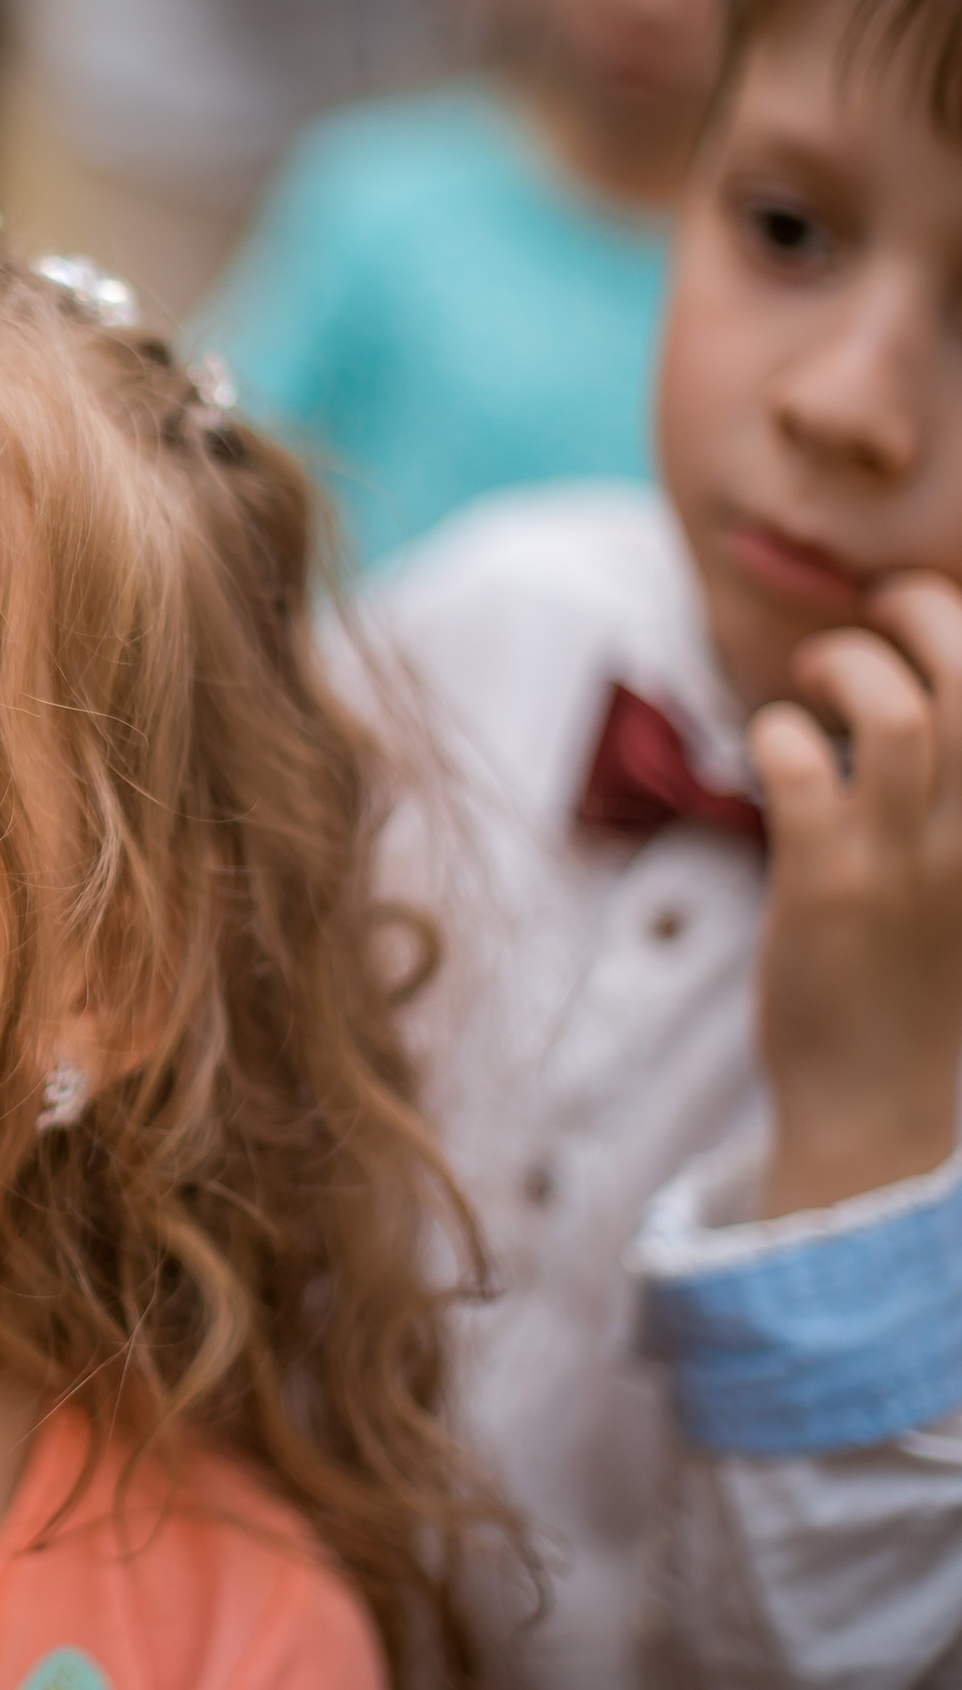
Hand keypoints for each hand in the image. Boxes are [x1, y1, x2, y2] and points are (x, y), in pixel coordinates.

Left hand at [749, 572, 961, 1216]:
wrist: (874, 1103)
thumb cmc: (919, 980)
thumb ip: (959, 807)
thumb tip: (939, 708)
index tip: (945, 616)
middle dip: (927, 614)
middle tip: (881, 609)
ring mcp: (909, 865)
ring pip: (902, 716)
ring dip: (849, 666)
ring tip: (816, 675)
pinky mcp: (827, 890)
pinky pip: (802, 773)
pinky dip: (776, 735)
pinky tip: (770, 748)